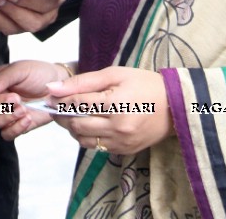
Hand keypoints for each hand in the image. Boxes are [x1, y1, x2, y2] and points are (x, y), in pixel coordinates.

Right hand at [0, 60, 68, 139]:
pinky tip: (28, 117)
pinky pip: (5, 135)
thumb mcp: (21, 69)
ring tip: (22, 108)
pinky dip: (16, 128)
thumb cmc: (38, 73)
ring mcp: (3, 114)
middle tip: (16, 97)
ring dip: (4, 117)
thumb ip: (2, 78)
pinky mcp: (15, 127)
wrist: (59, 88)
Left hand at [49, 66, 172, 155]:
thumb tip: (53, 88)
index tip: (50, 96)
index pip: (77, 103)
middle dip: (62, 115)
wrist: (175, 106)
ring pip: (83, 139)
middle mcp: (118, 126)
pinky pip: (96, 147)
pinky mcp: (125, 151)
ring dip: (72, 128)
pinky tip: (90, 124)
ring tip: (72, 115)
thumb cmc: (145, 84)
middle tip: (56, 107)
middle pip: (76, 124)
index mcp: (116, 103)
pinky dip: (87, 136)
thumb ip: (83, 82)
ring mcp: (122, 142)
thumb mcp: (116, 74)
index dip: (60, 99)